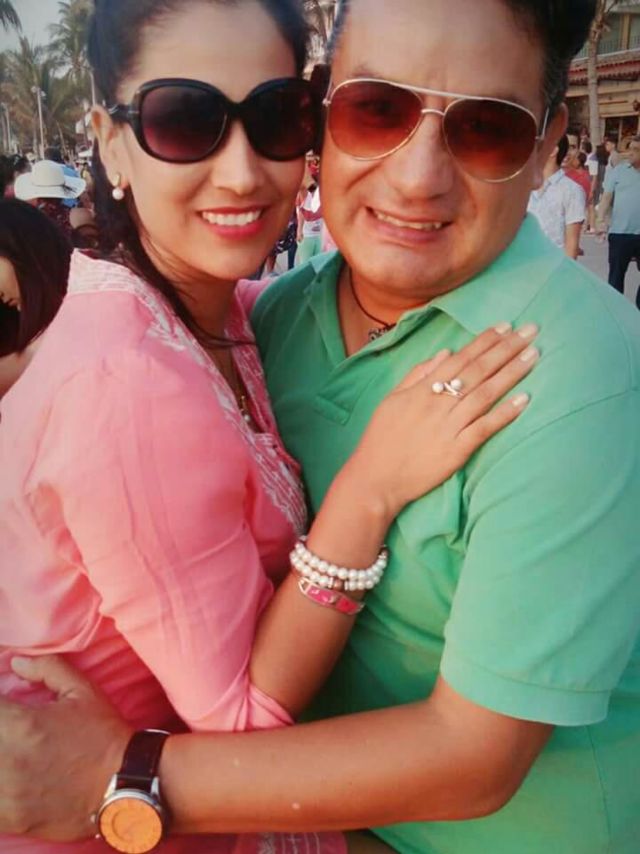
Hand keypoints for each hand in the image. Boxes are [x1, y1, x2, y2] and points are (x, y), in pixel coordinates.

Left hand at [0, 655, 131, 840]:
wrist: (123, 784)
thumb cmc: (102, 734)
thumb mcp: (82, 691)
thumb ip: (47, 669)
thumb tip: (16, 663)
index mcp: (21, 724)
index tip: (7, 708)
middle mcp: (7, 760)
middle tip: (10, 728)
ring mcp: (6, 794)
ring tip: (12, 749)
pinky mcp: (10, 819)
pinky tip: (11, 777)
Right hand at [347, 323, 538, 518]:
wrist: (375, 478)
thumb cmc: (381, 439)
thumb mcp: (392, 399)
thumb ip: (417, 374)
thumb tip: (446, 352)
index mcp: (421, 389)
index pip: (459, 358)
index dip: (484, 341)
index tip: (506, 326)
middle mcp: (437, 403)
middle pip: (477, 371)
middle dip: (505, 349)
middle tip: (531, 331)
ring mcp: (448, 427)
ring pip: (485, 394)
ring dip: (511, 373)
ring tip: (533, 356)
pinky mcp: (456, 451)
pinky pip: (484, 428)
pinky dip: (505, 413)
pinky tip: (524, 399)